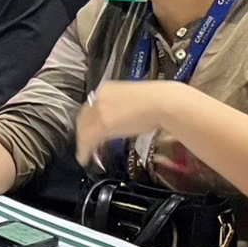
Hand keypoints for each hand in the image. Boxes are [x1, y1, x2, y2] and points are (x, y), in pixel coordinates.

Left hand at [74, 79, 189, 165]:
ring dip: (83, 143)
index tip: (89, 128)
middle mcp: (100, 97)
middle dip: (83, 132)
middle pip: (84, 118)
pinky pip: (88, 140)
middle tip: (84, 143)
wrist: (164, 102)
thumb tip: (122, 117)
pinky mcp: (103, 124)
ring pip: (83, 130)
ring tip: (84, 154)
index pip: (90, 106)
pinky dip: (84, 151)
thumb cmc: (159, 100)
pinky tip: (85, 158)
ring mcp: (100, 110)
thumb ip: (123, 106)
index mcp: (107, 88)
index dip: (89, 120)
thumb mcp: (134, 99)